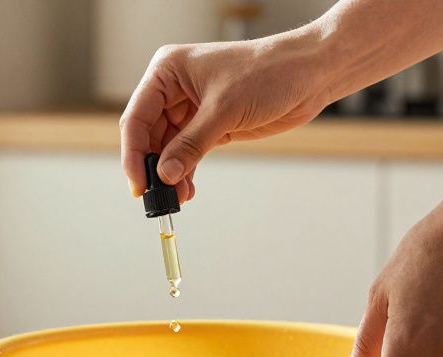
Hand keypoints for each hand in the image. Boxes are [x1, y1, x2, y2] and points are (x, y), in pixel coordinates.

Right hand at [120, 30, 334, 200]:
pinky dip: (185, 172)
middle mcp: (174, 89)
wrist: (308, 73)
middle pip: (148, 136)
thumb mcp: (223, 110)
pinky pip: (187, 153)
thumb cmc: (268, 72)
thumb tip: (165, 175)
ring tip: (176, 198)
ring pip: (167, 148)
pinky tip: (186, 190)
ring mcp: (191, 108)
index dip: (134, 153)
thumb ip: (191, 144)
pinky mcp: (210, 125)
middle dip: (153, 167)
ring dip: (170, 174)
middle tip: (157, 196)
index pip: (137, 117)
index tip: (139, 184)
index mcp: (168, 71)